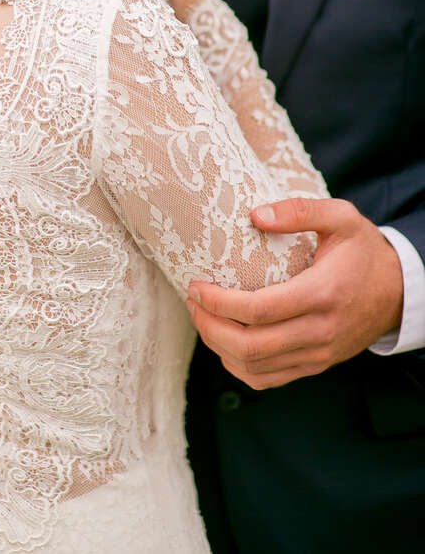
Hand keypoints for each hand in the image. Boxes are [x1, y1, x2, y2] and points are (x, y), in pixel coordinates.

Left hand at [186, 197, 403, 388]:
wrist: (399, 292)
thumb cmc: (364, 250)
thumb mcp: (341, 217)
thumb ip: (300, 211)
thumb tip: (255, 215)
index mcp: (322, 294)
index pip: (260, 310)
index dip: (220, 303)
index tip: (196, 286)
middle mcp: (319, 331)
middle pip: (251, 346)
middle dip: (210, 326)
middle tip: (191, 302)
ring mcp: (318, 354)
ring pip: (256, 367)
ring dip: (218, 346)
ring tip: (201, 317)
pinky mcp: (316, 365)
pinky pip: (269, 379)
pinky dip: (238, 366)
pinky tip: (223, 343)